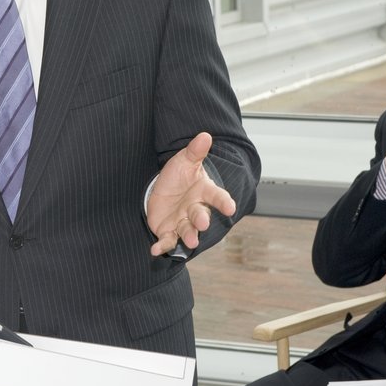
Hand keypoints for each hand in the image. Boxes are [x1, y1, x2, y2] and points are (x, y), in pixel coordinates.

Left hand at [146, 133, 236, 255]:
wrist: (164, 191)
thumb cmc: (179, 176)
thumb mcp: (185, 161)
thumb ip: (195, 151)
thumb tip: (205, 135)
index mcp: (204, 192)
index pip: (216, 196)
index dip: (223, 202)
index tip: (230, 207)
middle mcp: (196, 209)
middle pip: (201, 215)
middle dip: (202, 219)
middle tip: (203, 223)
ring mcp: (183, 221)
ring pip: (188, 230)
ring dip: (189, 236)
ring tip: (191, 241)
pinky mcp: (169, 230)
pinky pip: (167, 240)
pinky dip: (163, 246)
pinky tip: (155, 251)